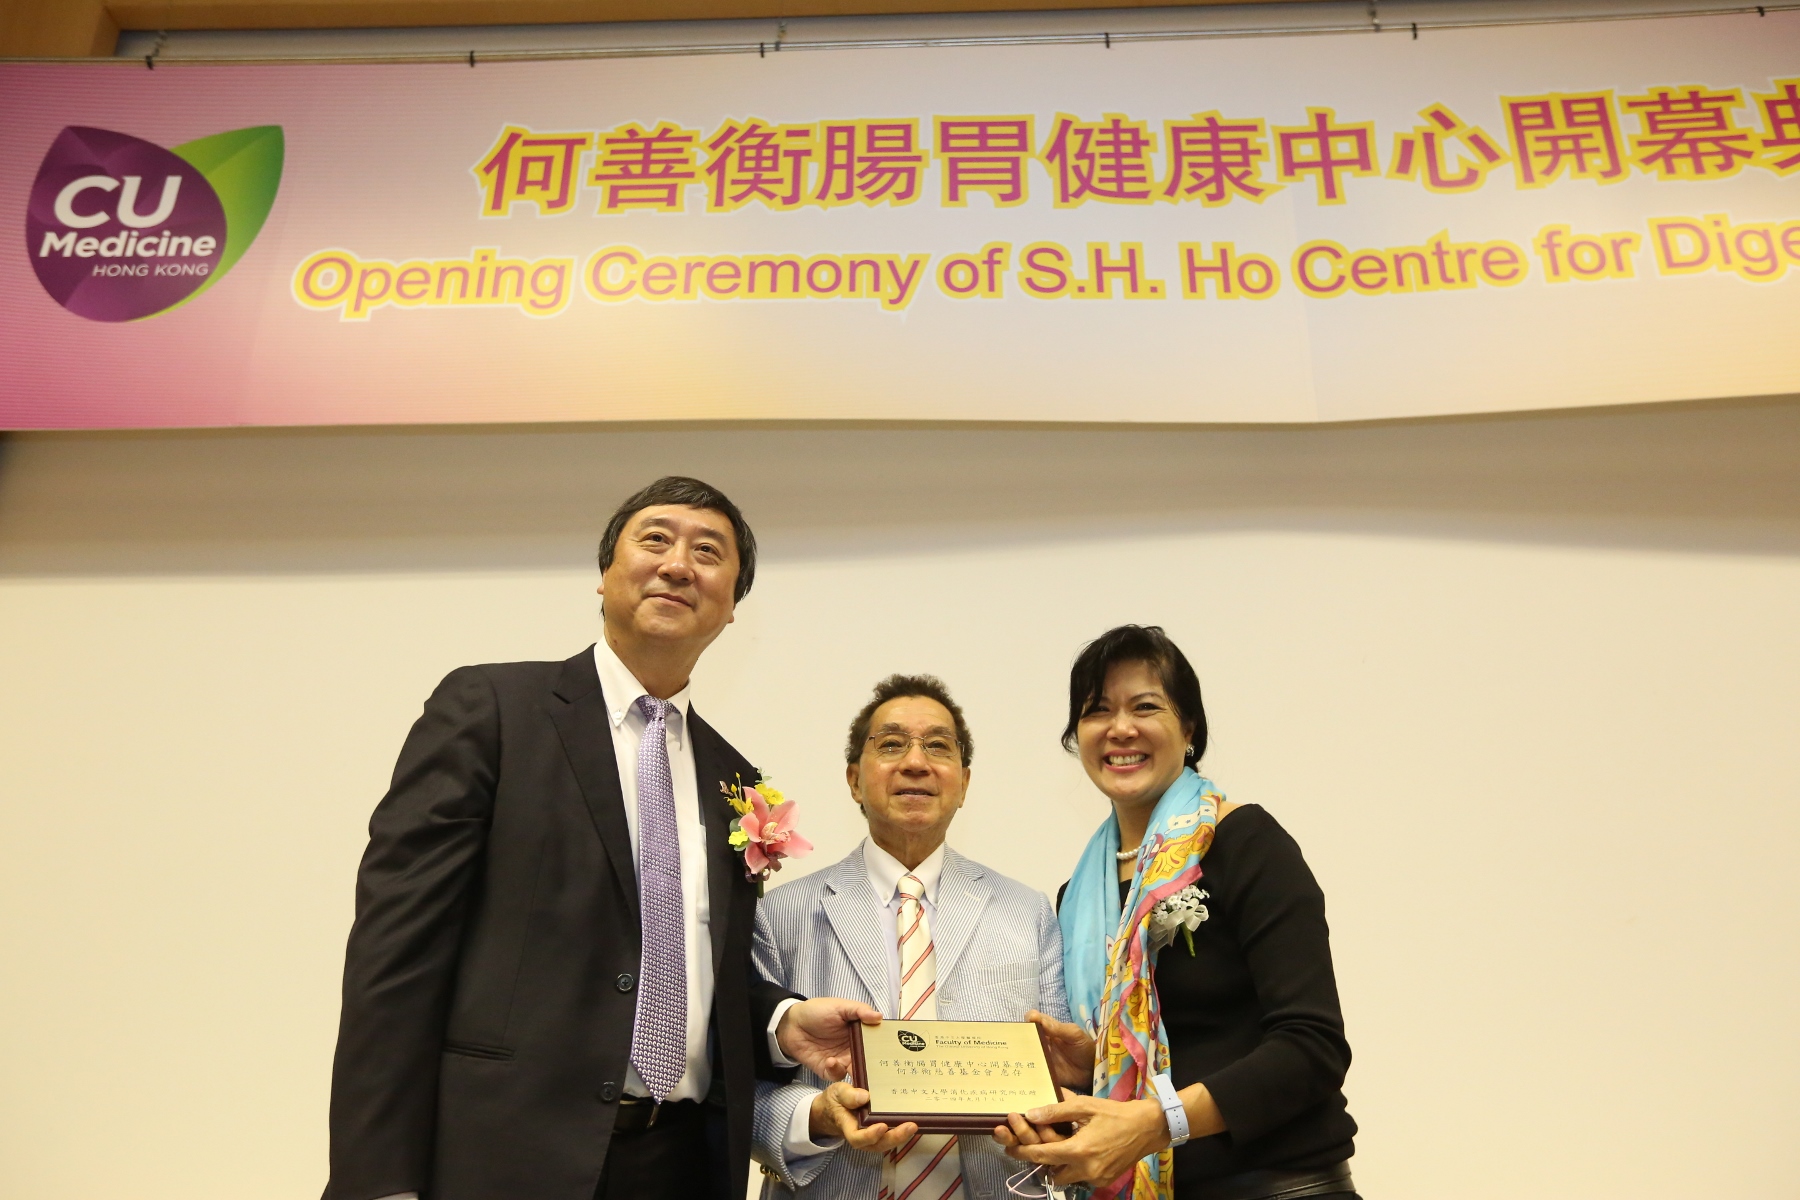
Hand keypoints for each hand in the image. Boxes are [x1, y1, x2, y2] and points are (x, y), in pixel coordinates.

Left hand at [776, 996, 882, 1080]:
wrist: (791, 1024)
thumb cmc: (817, 1011)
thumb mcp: (840, 1006)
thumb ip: (859, 1010)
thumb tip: (879, 1017)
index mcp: (860, 1033)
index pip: (877, 1044)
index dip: (885, 1050)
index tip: (895, 1055)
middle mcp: (854, 1049)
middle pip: (870, 1062)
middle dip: (876, 1069)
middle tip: (881, 1074)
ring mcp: (842, 1060)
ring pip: (857, 1073)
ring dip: (858, 1073)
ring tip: (854, 1069)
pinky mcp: (828, 1070)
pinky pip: (837, 1076)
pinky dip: (836, 1070)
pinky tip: (831, 1060)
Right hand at [809, 1081, 917, 1153]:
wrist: (831, 1110)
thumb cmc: (834, 1100)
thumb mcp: (836, 1092)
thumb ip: (848, 1095)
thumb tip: (865, 1097)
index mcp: (847, 1127)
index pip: (857, 1138)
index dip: (870, 1135)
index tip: (882, 1126)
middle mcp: (860, 1136)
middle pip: (877, 1144)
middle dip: (894, 1137)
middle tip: (910, 1126)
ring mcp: (869, 1136)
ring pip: (885, 1143)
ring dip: (900, 1137)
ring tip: (914, 1126)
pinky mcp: (877, 1132)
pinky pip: (888, 1136)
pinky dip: (900, 1132)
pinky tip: (912, 1123)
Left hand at [997, 1088, 1169, 1188]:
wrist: (1148, 1128)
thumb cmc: (1115, 1113)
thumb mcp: (1085, 1105)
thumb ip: (1056, 1110)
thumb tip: (1030, 1114)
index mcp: (1079, 1150)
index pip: (1041, 1155)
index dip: (1022, 1151)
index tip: (1008, 1146)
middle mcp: (1086, 1169)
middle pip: (1050, 1172)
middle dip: (1040, 1160)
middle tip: (1034, 1144)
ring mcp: (1096, 1177)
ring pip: (1065, 1177)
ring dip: (1057, 1165)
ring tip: (1057, 1145)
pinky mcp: (1104, 1180)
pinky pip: (1080, 1176)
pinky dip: (1073, 1166)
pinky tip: (1076, 1149)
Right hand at [1025, 1009, 1094, 1089]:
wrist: (1092, 1071)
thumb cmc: (1084, 1048)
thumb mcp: (1075, 1035)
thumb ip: (1059, 1028)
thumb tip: (1037, 1019)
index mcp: (1048, 1029)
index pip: (1033, 1019)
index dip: (1029, 1019)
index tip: (1030, 1021)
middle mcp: (1040, 1041)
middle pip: (1024, 1036)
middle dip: (1018, 1037)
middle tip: (1019, 1041)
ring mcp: (1039, 1057)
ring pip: (1023, 1053)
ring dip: (1018, 1055)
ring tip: (1014, 1057)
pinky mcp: (1041, 1072)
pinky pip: (1030, 1071)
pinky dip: (1024, 1072)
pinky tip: (1021, 1072)